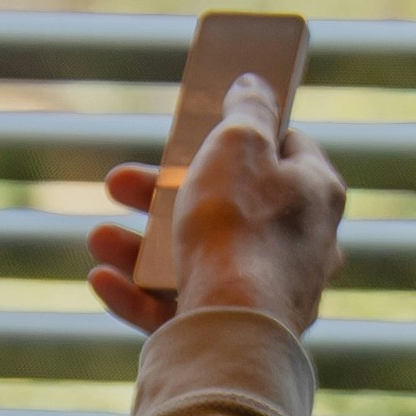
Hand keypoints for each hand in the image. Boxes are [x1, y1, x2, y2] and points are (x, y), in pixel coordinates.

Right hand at [85, 74, 346, 336]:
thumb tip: (254, 83)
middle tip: (121, 182)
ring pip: (198, 260)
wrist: (233, 329)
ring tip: (99, 238)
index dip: (246, 132)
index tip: (205, 127)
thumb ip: (246, 110)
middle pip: (228, 206)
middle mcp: (303, 246)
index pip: (288, 148)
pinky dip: (141, 294)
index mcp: (316, 195)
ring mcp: (271, 293)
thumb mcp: (238, 144)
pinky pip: (183, 309)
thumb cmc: (239, 230)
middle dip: (163, 193)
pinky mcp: (237, 332)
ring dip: (140, 247)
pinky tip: (104, 279)